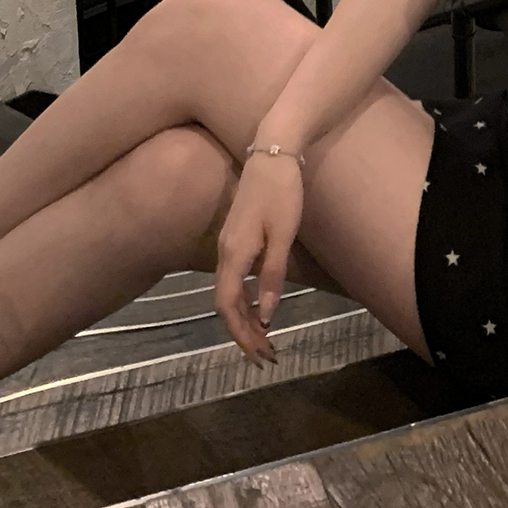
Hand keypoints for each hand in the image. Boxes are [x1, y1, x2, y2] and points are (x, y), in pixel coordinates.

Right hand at [214, 152, 304, 365]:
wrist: (273, 152)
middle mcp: (225, 252)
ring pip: (228, 291)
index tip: (258, 355)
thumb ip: (272, 276)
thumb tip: (265, 316)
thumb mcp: (283, 235)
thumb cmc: (281, 192)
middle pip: (225, 303)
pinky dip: (244, 299)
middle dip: (243, 332)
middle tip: (266, 355)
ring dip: (244, 318)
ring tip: (264, 338)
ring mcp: (228, 244)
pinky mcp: (236, 237)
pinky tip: (258, 306)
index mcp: (234, 253)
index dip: (240, 333)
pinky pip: (233, 278)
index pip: (227, 305)